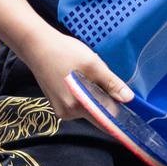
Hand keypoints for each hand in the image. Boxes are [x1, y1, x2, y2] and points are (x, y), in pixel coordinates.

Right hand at [16, 27, 133, 119]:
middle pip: (97, 112)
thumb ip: (111, 84)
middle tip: (99, 74)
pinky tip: (78, 76)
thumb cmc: (65, 52)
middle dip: (105, 97)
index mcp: (79, 106)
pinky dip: (84, 93)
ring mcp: (61, 110)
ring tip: (86, 73)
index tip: (127, 104)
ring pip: (88, 107)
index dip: (119, 113)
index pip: (106, 119)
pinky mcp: (57, 105)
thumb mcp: (93, 64)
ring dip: (94, 94)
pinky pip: (78, 103)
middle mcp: (69, 114)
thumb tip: (129, 99)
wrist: (37, 46)